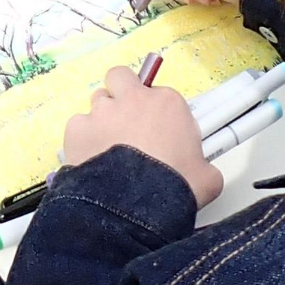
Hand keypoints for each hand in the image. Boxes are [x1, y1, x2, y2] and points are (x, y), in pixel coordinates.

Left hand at [62, 66, 221, 204]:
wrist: (136, 206)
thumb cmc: (174, 187)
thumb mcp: (207, 177)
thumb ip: (204, 165)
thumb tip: (205, 175)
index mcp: (167, 103)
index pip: (159, 94)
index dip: (156, 112)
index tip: (158, 131)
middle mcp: (133, 100)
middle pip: (121, 78)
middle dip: (121, 92)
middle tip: (126, 117)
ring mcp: (102, 112)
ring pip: (97, 101)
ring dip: (102, 118)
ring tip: (108, 145)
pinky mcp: (77, 129)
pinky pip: (78, 126)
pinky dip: (82, 139)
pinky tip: (91, 158)